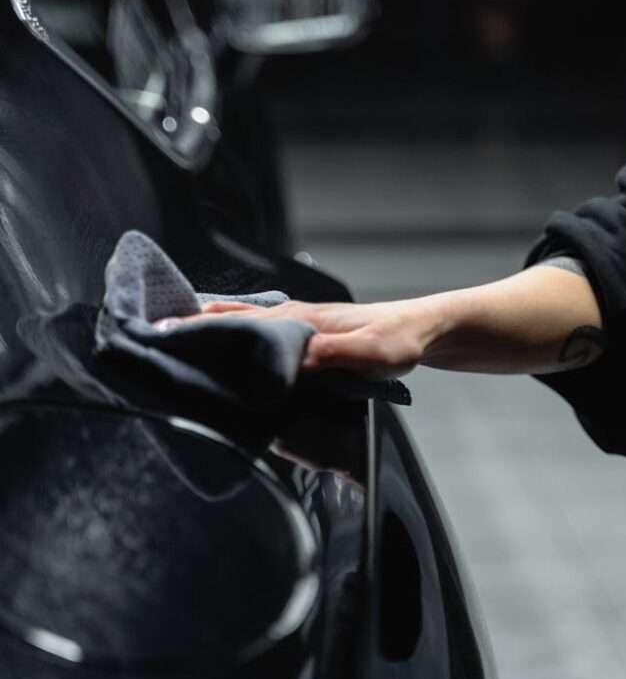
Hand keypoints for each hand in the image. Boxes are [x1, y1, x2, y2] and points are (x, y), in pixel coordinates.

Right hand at [174, 297, 446, 379]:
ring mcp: (294, 326)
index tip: (158, 336)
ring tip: (167, 344)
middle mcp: (289, 319)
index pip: (234, 321)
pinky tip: (219, 351)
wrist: (424, 329)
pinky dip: (228, 336)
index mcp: (297, 321)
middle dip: (186, 327)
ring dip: (204, 330)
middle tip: (147, 340)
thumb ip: (329, 356)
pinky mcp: (303, 338)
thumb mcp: (370, 353)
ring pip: (236, 322)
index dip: (195, 329)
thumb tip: (284, 361)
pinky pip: (254, 333)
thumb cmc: (399, 341)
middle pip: (225, 317)